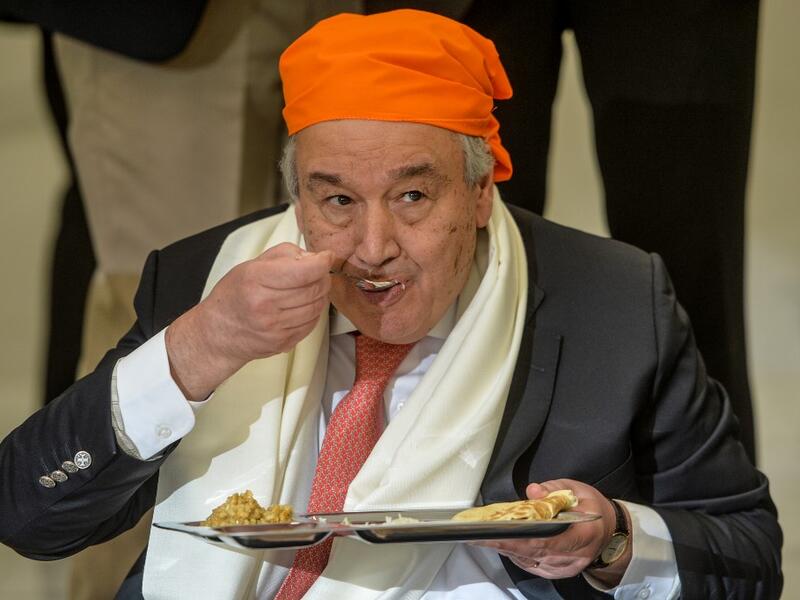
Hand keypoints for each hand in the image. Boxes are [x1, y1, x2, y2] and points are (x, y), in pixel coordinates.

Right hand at [166, 243, 334, 399]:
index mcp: (256, 280)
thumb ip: (284, 255)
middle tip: (318, 272)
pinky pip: (312, 324)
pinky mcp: (283, 343)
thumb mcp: (250, 265)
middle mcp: (265, 305)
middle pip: (314, 289)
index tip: (326, 257)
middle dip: (322, 277)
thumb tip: (314, 257)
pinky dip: (314, 312)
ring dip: (320, 295)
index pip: (304, 271)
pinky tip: (304, 305)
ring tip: (311, 288)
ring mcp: (275, 328)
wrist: (218, 333)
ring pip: (317, 307)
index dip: (322, 262)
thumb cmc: (234, 294)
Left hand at [474, 479, 628, 583]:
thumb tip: (532, 491)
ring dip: (506, 549)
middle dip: (504, 544)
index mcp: (583, 534)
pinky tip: (502, 544)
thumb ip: (553, 490)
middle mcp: (574, 557)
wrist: (609, 531)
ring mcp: (565, 568)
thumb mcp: (577, 490)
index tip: (496, 535)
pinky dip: (515, 554)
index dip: (519, 540)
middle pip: (533, 553)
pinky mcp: (556, 572)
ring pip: (529, 561)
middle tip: (478, 535)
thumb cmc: (591, 508)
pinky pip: (531, 565)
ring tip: (483, 537)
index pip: (547, 542)